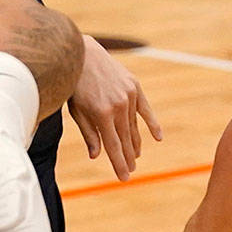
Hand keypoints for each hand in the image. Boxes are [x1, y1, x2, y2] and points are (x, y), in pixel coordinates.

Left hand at [68, 35, 162, 180]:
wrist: (83, 53)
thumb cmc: (74, 84)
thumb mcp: (76, 111)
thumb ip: (89, 133)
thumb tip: (97, 155)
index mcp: (101, 114)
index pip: (113, 146)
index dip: (119, 164)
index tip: (124, 178)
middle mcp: (118, 106)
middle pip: (125, 139)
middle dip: (127, 157)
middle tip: (130, 171)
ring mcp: (129, 96)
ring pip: (134, 126)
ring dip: (135, 143)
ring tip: (135, 157)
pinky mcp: (135, 87)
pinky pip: (146, 110)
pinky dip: (152, 124)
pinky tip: (157, 137)